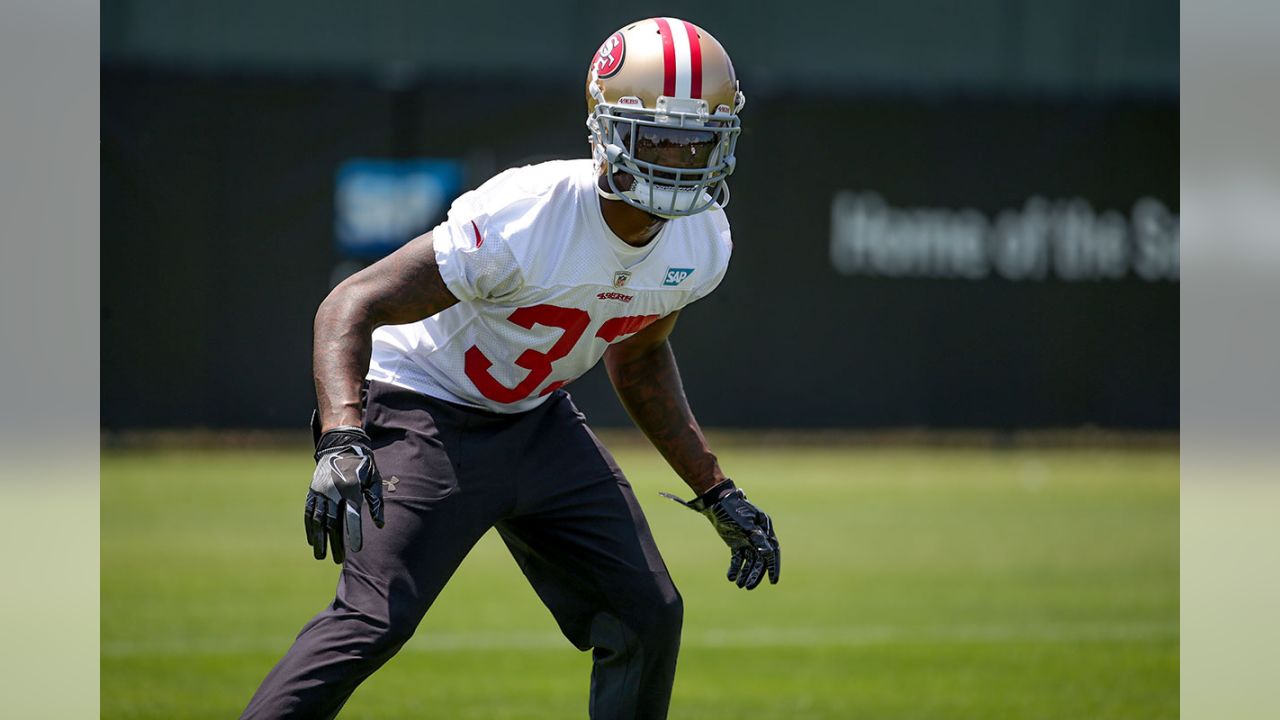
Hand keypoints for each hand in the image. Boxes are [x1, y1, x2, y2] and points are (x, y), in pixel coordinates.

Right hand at [305, 425, 384, 563]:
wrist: (341, 443)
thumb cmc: (362, 464)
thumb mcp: (373, 478)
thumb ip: (376, 502)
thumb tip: (380, 525)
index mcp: (351, 488)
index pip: (352, 515)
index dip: (354, 533)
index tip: (357, 549)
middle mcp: (333, 491)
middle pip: (333, 522)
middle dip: (336, 542)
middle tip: (339, 560)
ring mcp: (320, 491)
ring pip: (318, 519)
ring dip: (319, 539)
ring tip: (321, 556)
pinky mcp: (313, 490)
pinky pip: (309, 511)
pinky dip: (310, 527)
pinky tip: (312, 540)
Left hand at [661, 480, 779, 589]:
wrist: (715, 501)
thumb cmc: (732, 509)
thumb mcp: (744, 523)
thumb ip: (756, 537)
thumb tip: (768, 552)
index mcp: (765, 528)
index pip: (772, 551)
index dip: (773, 567)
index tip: (772, 581)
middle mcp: (758, 535)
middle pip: (760, 559)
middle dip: (755, 574)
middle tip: (748, 587)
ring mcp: (747, 539)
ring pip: (749, 561)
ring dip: (745, 573)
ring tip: (739, 585)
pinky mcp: (736, 542)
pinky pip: (738, 558)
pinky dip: (735, 567)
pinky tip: (731, 577)